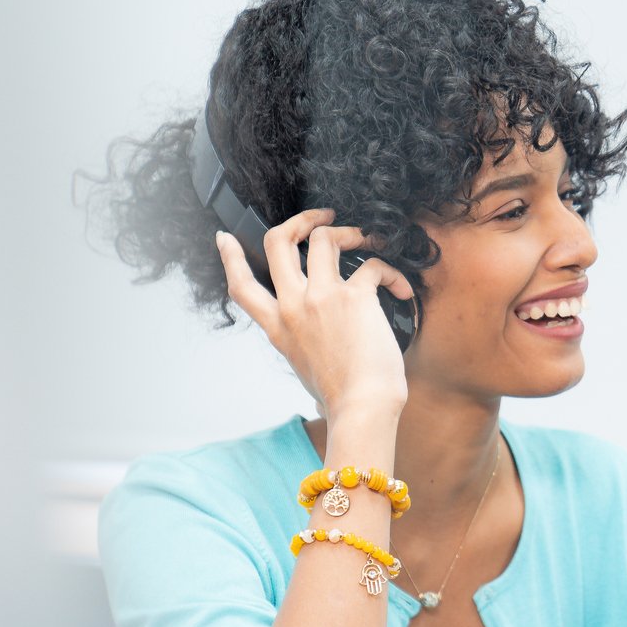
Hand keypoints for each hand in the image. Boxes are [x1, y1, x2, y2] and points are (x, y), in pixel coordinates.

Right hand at [214, 209, 415, 419]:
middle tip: (321, 217)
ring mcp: (321, 298)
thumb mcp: (303, 367)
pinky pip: (372, 264)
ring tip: (366, 239)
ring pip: (323, 238)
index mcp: (278, 328)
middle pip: (277, 242)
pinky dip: (390, 272)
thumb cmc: (341, 397)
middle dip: (300, 220)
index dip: (230, 257)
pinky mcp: (354, 297)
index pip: (241, 286)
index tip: (225, 238)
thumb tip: (311, 342)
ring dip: (349, 231)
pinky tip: (402, 290)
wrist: (362, 409)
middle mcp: (293, 307)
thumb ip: (300, 343)